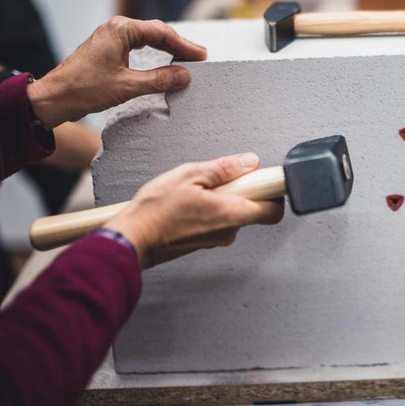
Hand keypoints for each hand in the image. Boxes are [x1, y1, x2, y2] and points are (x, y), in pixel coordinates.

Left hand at [27, 16, 206, 129]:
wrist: (54, 98)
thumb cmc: (85, 89)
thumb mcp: (128, 86)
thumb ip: (159, 80)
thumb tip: (185, 76)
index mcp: (120, 30)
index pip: (161, 33)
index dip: (184, 45)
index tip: (201, 56)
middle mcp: (116, 29)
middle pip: (156, 33)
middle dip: (179, 45)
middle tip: (199, 57)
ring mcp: (111, 39)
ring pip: (147, 39)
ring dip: (167, 49)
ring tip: (186, 59)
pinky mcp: (108, 51)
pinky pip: (138, 47)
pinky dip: (154, 54)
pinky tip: (163, 62)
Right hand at [104, 153, 284, 268]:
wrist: (130, 240)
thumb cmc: (155, 211)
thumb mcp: (189, 175)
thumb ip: (224, 168)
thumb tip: (249, 162)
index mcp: (231, 214)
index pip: (273, 211)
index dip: (274, 193)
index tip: (267, 179)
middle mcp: (228, 231)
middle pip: (251, 209)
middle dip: (240, 191)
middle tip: (217, 179)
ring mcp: (216, 240)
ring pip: (231, 214)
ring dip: (221, 200)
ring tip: (195, 191)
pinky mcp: (203, 243)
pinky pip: (216, 222)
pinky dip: (209, 210)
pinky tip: (188, 203)